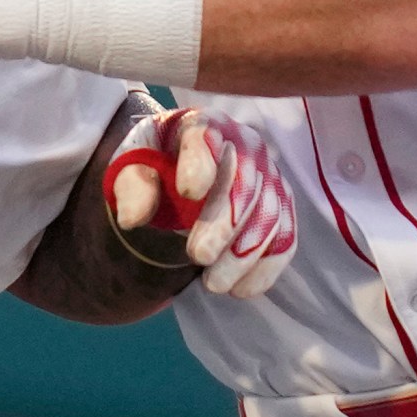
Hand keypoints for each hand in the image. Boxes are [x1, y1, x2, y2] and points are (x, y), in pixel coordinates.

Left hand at [105, 107, 295, 297]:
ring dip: (244, 254)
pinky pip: (285, 239)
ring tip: (213, 284)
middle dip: (224, 223)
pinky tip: (240, 290)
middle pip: (245, 182)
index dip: (199, 162)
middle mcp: (245, 145)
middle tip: (198, 256)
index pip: (205, 137)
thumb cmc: (158, 166)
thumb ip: (131, 186)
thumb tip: (132, 218)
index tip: (188, 191)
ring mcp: (269, 177)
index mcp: (202, 126)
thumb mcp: (133, 168)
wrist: (182, 176)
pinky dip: (266, 267)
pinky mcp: (281, 209)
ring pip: (269, 214)